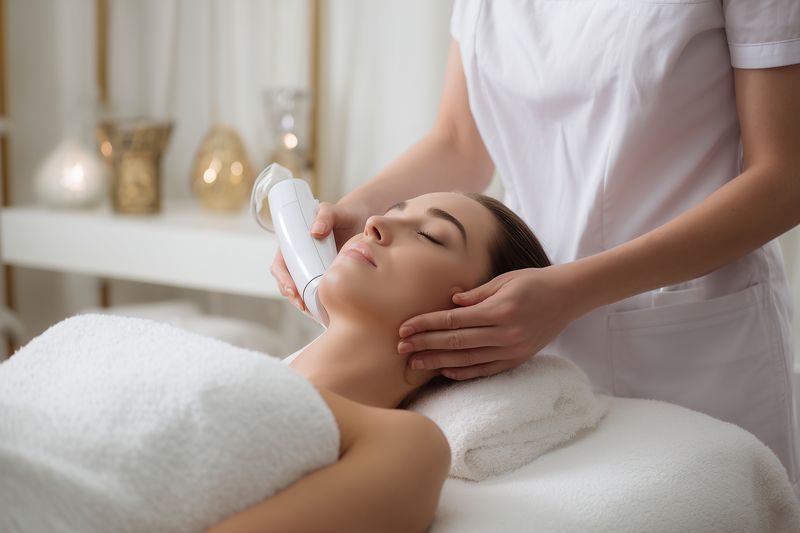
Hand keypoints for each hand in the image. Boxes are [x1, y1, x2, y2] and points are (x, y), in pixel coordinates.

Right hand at [270, 201, 368, 312]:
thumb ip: (325, 215)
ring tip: (315, 313)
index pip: (280, 265)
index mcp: (293, 245)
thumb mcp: (332, 211)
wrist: (362, 220)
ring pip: (302, 291)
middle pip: (288, 283)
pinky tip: (325, 312)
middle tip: (304, 306)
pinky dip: (318, 304)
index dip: (283, 280)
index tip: (292, 290)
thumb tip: (315, 231)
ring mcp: (312, 269)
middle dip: (293, 297)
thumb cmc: (343, 214)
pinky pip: (317, 293)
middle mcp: (300, 259)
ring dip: (304, 304)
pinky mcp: (325, 276)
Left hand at [397, 266, 580, 379]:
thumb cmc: (533, 282)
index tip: (405, 328)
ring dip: (438, 362)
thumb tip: (449, 304)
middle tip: (401, 349)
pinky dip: (463, 372)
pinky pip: (485, 370)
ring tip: (415, 364)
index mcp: (499, 310)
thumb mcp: (503, 280)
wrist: (567, 297)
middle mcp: (505, 334)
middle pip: (456, 342)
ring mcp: (512, 350)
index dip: (426, 325)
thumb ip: (475, 295)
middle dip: (425, 345)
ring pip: (468, 360)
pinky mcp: (517, 360)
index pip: (453, 321)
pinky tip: (444, 371)